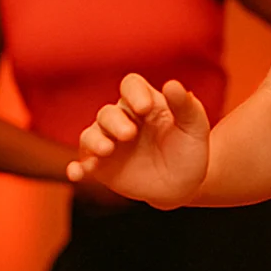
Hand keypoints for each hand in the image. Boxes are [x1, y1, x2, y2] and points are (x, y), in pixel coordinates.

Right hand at [68, 73, 210, 209]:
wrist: (182, 186)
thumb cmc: (189, 150)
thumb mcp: (194, 128)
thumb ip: (186, 106)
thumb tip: (172, 84)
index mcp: (145, 103)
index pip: (131, 85)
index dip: (134, 93)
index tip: (145, 108)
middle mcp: (122, 119)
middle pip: (108, 112)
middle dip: (116, 122)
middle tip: (129, 134)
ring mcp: (108, 142)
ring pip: (91, 134)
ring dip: (95, 141)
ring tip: (106, 149)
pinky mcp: (100, 166)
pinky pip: (81, 163)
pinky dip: (76, 167)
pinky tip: (77, 173)